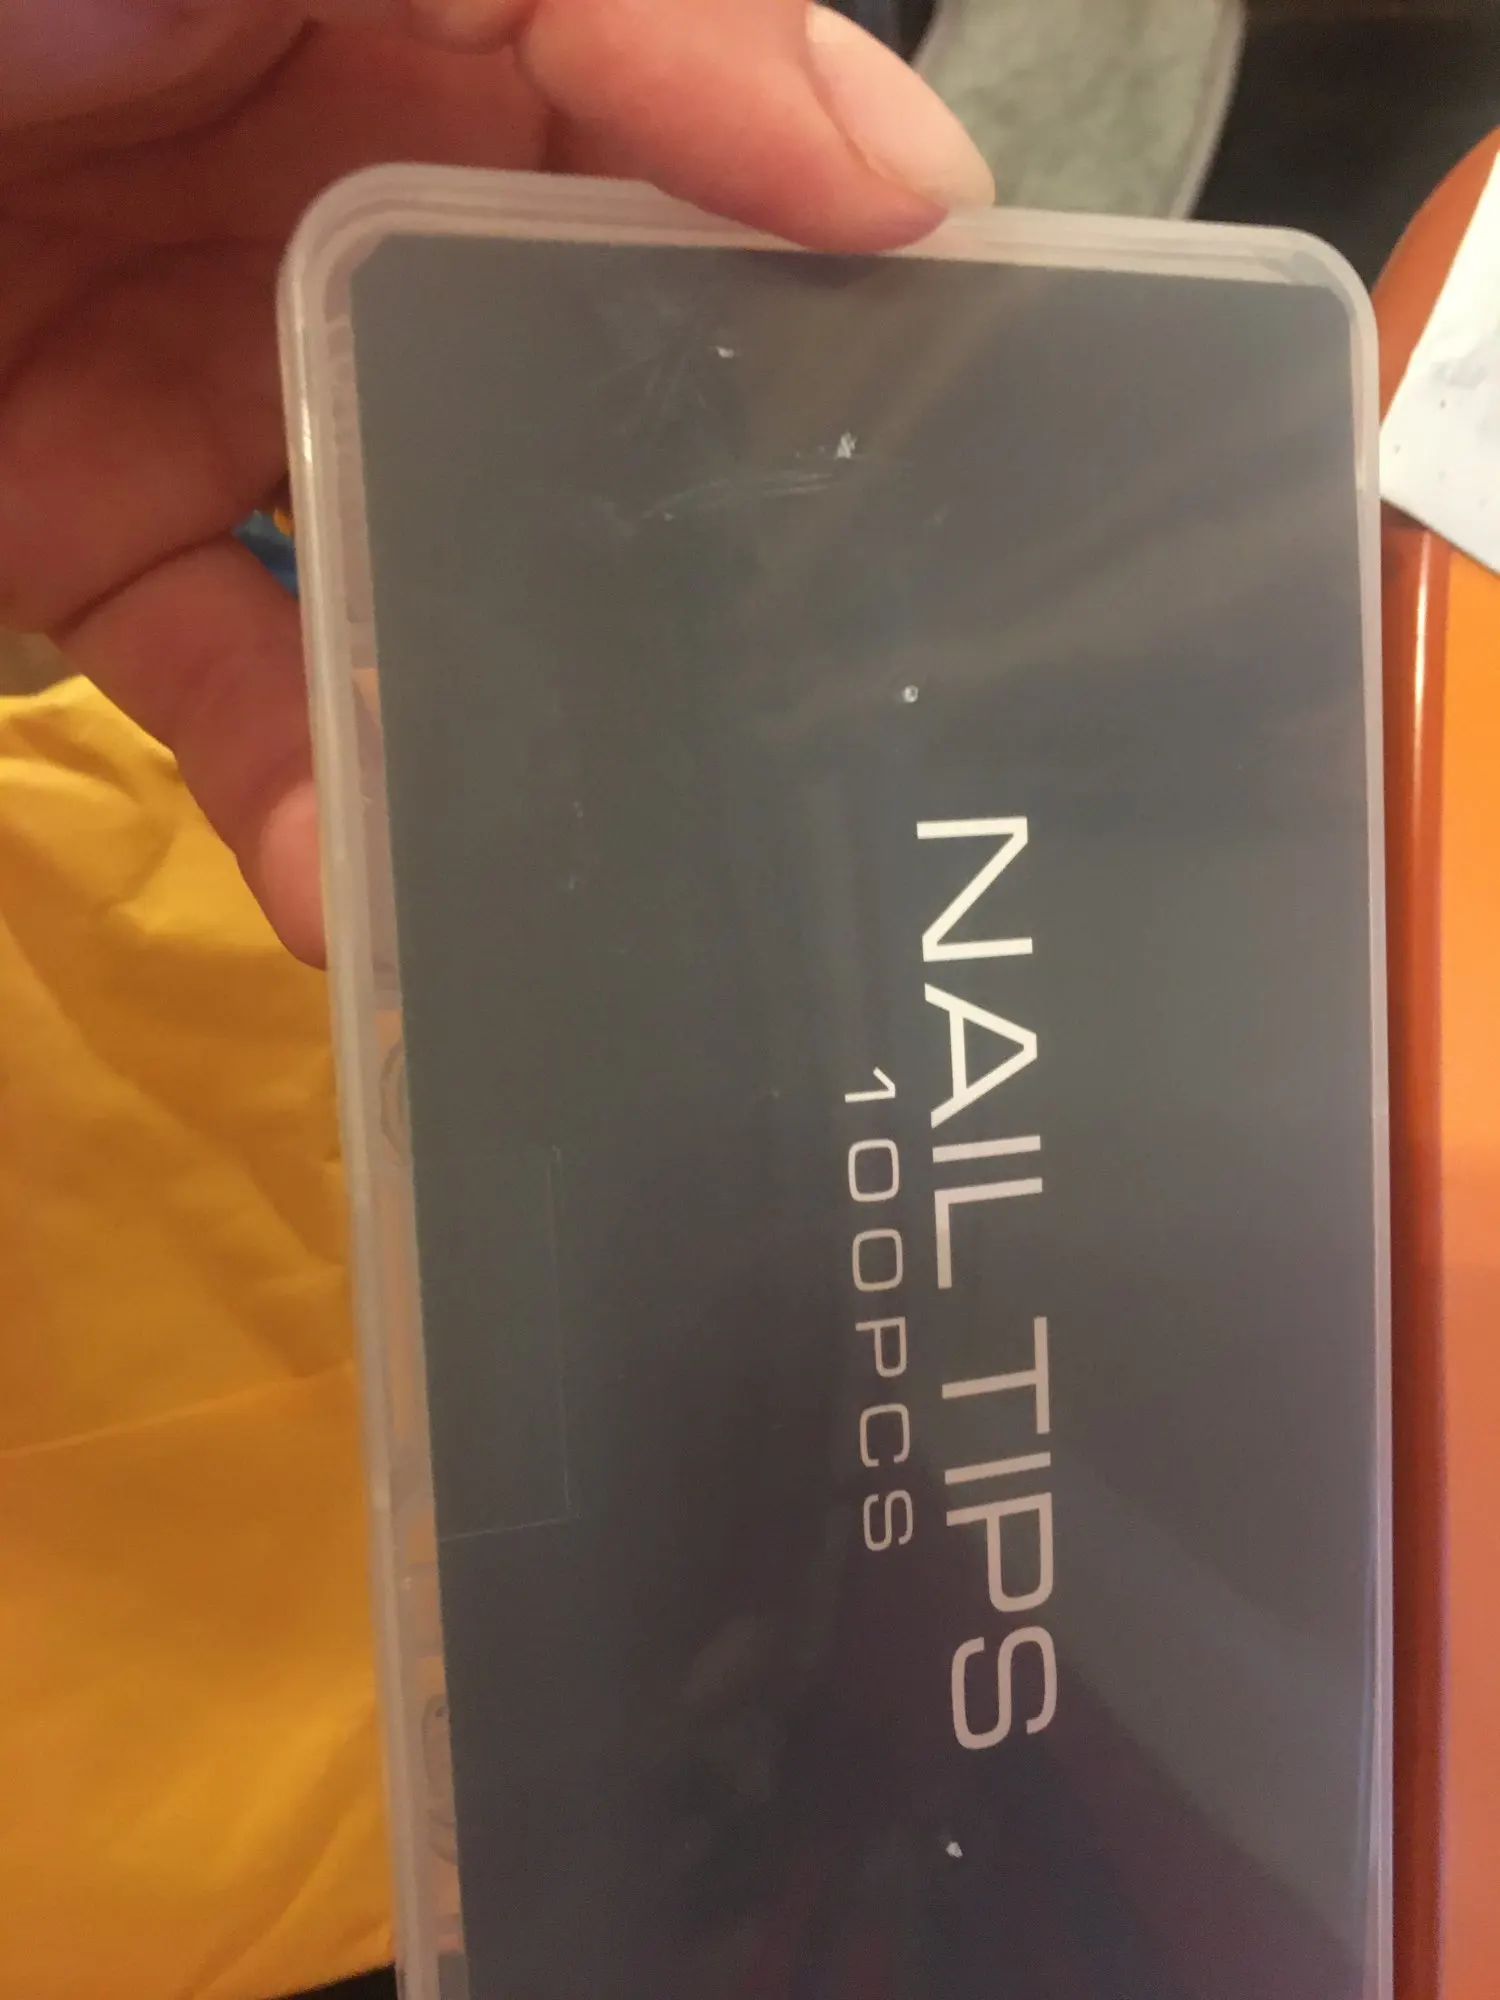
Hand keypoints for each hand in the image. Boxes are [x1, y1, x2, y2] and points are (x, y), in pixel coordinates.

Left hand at [0, 0, 990, 960]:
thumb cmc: (8, 14)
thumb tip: (885, 156)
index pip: (654, 91)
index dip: (798, 204)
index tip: (950, 347)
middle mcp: (323, 182)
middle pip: (560, 360)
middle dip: (685, 509)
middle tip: (820, 657)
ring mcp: (211, 372)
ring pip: (414, 559)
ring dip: (498, 714)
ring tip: (609, 851)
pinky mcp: (94, 526)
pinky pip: (235, 675)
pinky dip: (300, 789)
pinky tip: (355, 896)